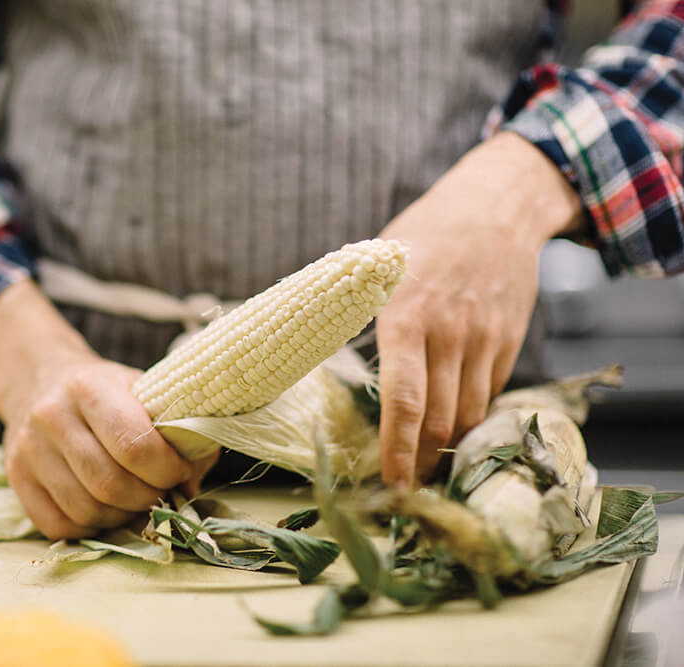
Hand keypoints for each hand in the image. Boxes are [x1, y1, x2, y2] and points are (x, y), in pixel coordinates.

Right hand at [3, 356, 217, 538]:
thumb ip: (178, 431)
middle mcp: (52, 416)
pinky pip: (59, 525)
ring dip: (120, 515)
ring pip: (85, 510)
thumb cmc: (105, 389)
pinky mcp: (16, 478)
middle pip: (110, 484)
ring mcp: (28, 449)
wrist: (41, 379)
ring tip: (133, 498)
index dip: (166, 469)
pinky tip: (103, 507)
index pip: (134, 446)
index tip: (179, 471)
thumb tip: (190, 485)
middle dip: (146, 497)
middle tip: (159, 490)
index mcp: (89, 386)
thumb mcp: (143, 390)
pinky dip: (90, 527)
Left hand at [376, 132, 582, 485]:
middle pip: (440, 421)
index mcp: (405, 318)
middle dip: (422, 461)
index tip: (391, 484)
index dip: (398, 450)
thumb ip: (361, 314)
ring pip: (469, 415)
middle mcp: (449, 335)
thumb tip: (311, 347)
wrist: (496, 207)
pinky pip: (491, 393)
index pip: (404, 401)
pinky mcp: (509, 341)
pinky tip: (454, 417)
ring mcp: (485, 340)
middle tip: (405, 487)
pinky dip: (472, 413)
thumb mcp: (378, 267)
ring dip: (448, 444)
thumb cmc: (424, 235)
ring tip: (427, 461)